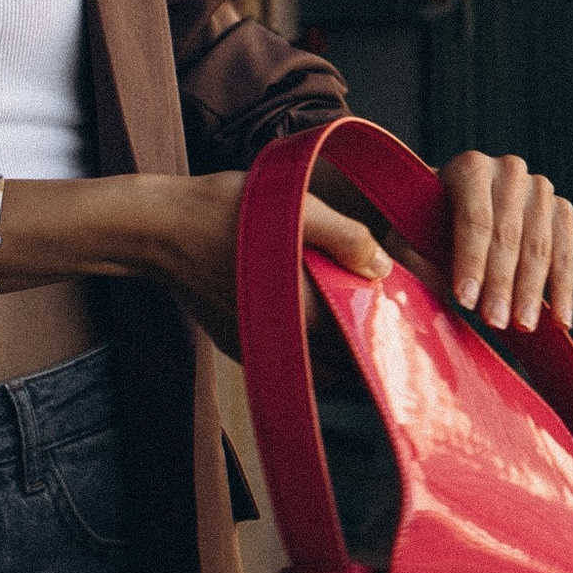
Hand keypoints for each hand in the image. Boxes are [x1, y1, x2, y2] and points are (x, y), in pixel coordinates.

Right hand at [67, 171, 388, 358]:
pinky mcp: (236, 342)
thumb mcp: (291, 205)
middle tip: (401, 331)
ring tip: (367, 332)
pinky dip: (311, 353)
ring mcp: (255, 346)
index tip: (418, 323)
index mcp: (305, 313)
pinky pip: (286, 359)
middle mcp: (282, 341)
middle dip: (374, 348)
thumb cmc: (219, 209)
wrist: (154, 227)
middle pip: (346, 360)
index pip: (366, 339)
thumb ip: (343, 235)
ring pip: (317, 367)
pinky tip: (321, 328)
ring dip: (344, 355)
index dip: (394, 332)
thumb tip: (383, 265)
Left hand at [433, 150, 572, 331]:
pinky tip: (560, 320)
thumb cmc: (427, 226)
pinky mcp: (561, 209)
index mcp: (469, 167)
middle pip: (509, 235)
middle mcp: (509, 170)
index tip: (465, 302)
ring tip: (523, 326)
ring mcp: (539, 188)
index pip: (475, 219)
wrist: (456, 207)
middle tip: (495, 322)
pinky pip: (566, 253)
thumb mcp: (410, 237)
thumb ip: (418, 258)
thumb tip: (440, 289)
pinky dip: (563, 289)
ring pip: (540, 247)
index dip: (471, 262)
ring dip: (532, 292)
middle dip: (501, 284)